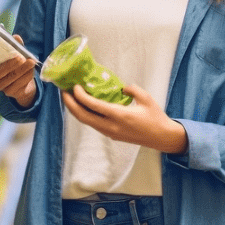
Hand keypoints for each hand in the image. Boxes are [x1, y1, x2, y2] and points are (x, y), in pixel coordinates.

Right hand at [0, 34, 37, 108]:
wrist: (24, 85)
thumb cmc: (17, 67)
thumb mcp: (16, 55)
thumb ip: (15, 46)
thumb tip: (16, 37)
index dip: (4, 63)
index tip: (16, 54)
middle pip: (1, 74)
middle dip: (12, 65)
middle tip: (22, 58)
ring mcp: (4, 89)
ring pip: (12, 79)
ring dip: (23, 70)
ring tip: (31, 62)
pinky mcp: (13, 93)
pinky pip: (20, 85)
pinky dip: (27, 76)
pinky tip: (32, 70)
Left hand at [62, 84, 188, 153]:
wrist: (161, 138)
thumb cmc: (155, 117)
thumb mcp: (146, 98)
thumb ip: (132, 89)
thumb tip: (120, 88)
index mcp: (120, 116)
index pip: (93, 106)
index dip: (80, 96)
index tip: (74, 86)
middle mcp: (111, 126)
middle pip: (83, 116)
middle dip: (70, 104)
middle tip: (63, 91)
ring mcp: (110, 132)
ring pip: (86, 122)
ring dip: (75, 110)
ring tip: (69, 97)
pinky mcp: (111, 135)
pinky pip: (93, 124)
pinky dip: (84, 114)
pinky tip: (83, 105)